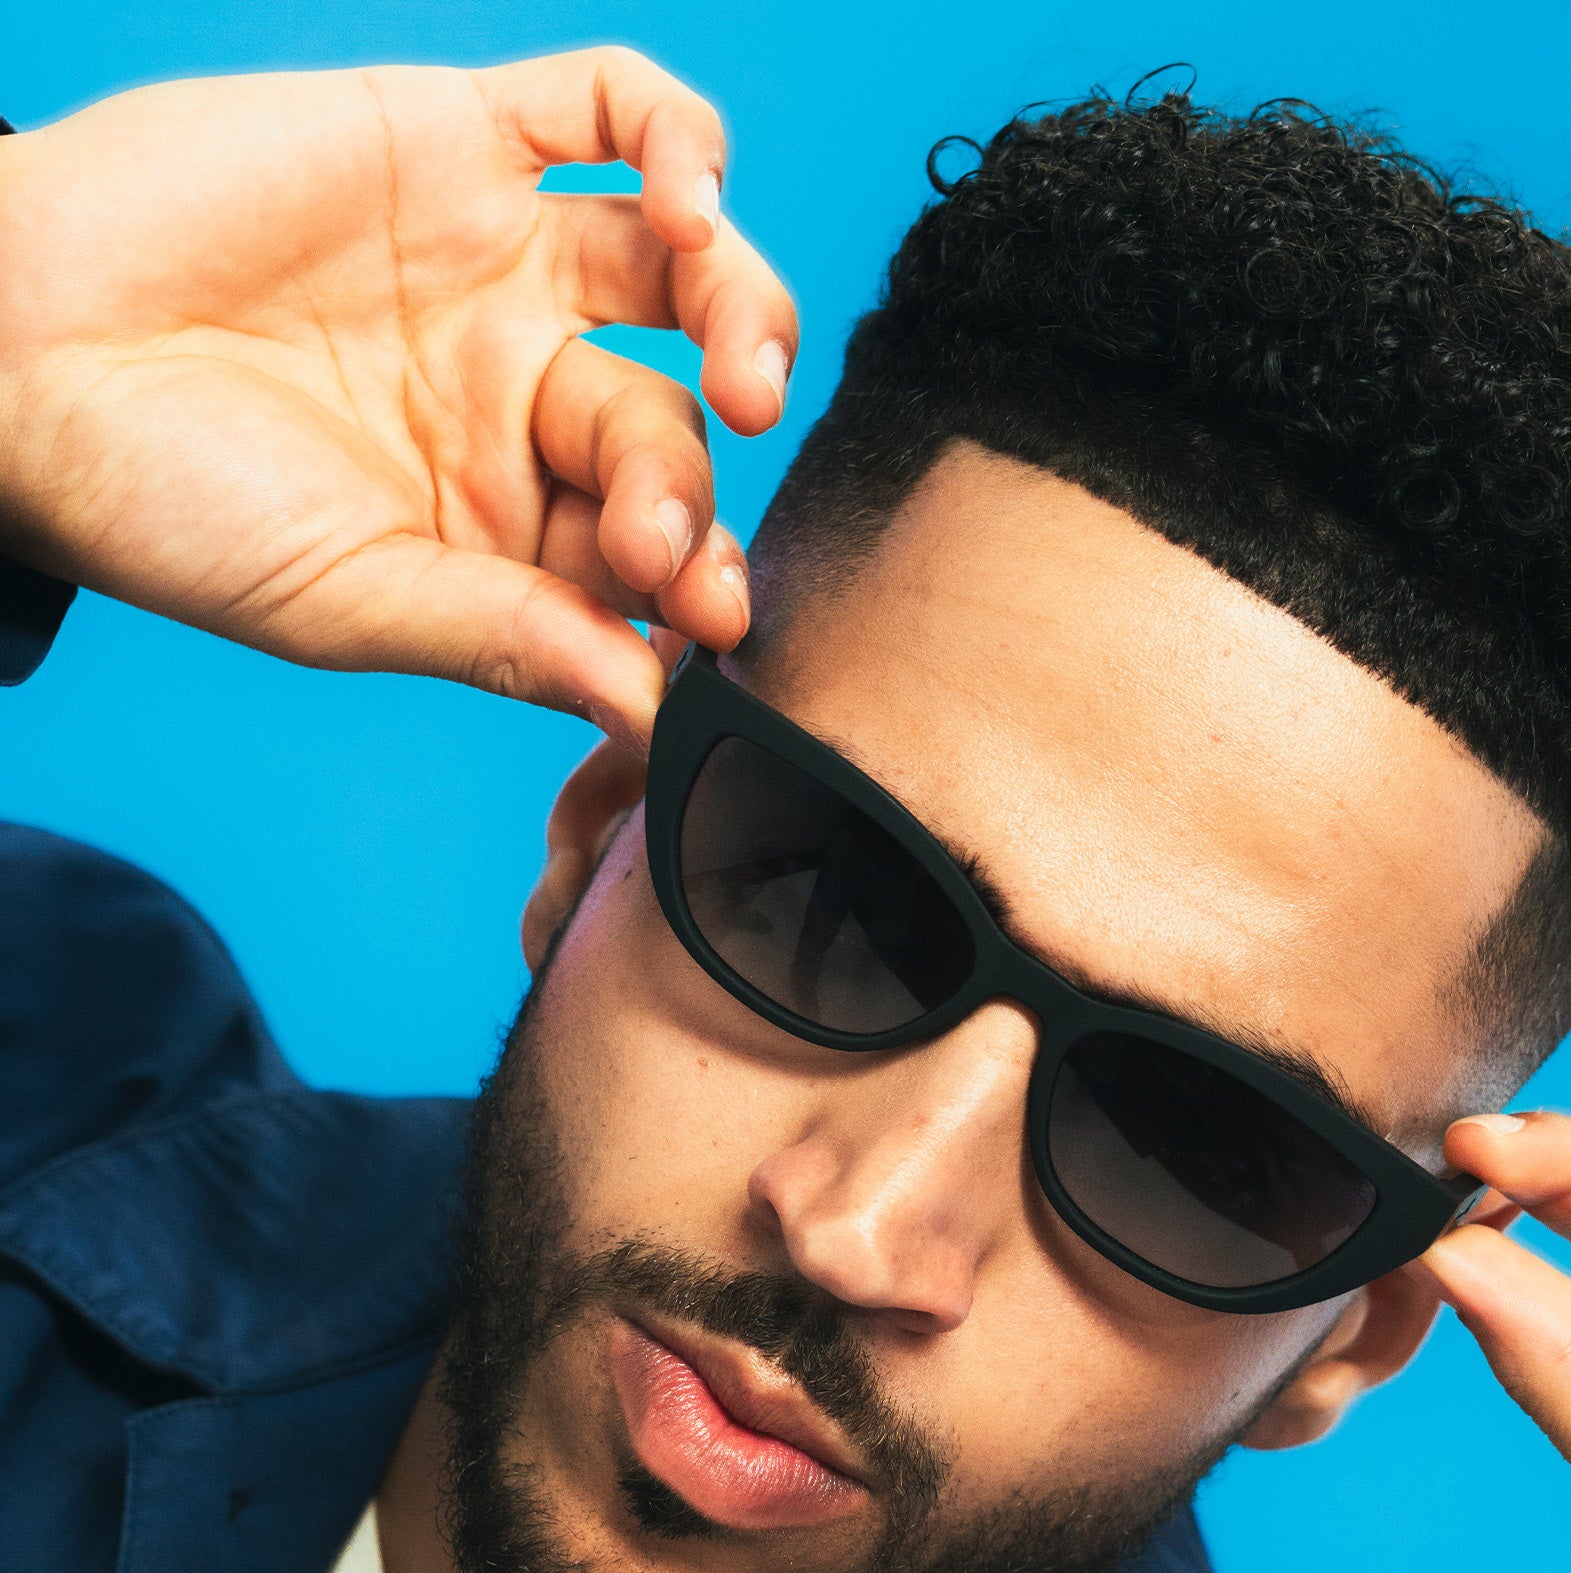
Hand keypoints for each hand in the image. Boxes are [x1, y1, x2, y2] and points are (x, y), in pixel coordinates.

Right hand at [0, 51, 797, 742]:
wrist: (7, 351)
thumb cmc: (164, 499)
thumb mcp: (348, 598)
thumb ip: (505, 639)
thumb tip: (654, 711)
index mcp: (511, 516)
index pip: (651, 549)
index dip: (698, 579)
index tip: (708, 621)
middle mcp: (525, 392)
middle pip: (669, 427)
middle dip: (684, 488)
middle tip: (664, 538)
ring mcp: (503, 265)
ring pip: (681, 275)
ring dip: (744, 316)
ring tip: (745, 372)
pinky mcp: (460, 140)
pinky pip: (607, 111)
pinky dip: (678, 143)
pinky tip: (687, 206)